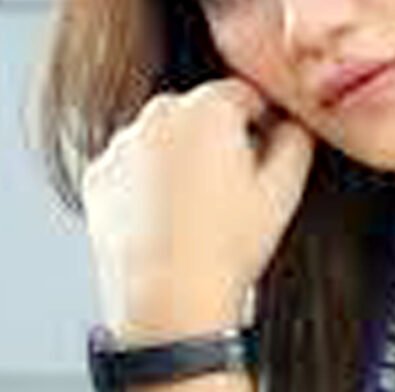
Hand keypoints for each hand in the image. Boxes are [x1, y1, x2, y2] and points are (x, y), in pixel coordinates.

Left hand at [81, 78, 314, 345]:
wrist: (167, 300)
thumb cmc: (227, 248)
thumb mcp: (284, 191)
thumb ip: (296, 140)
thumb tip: (293, 124)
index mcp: (208, 109)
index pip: (244, 93)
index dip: (261, 122)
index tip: (263, 153)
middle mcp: (158, 116)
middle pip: (199, 110)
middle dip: (217, 137)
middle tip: (231, 186)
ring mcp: (122, 146)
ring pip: (162, 137)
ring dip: (180, 157)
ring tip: (197, 209)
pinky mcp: (98, 176)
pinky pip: (131, 165)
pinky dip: (146, 181)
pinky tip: (166, 218)